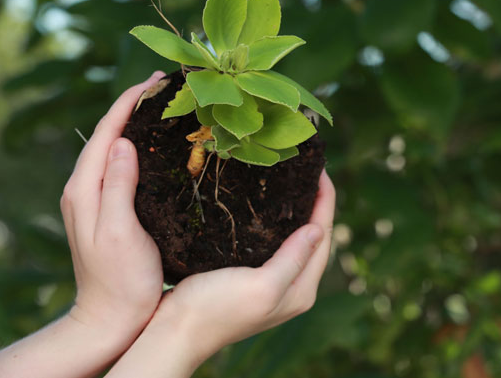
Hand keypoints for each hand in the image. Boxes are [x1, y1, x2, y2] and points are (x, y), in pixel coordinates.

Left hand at [0, 71, 169, 377]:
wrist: (112, 317)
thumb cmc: (120, 280)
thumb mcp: (118, 232)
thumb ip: (117, 186)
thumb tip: (123, 142)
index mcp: (84, 189)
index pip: (106, 131)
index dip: (129, 101)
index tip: (157, 80)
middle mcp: (85, 188)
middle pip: (110, 133)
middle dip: (136, 105)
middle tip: (170, 86)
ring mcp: (96, 199)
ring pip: (117, 147)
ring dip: (140, 124)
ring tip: (169, 107)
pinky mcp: (111, 209)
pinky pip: (124, 166)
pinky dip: (143, 148)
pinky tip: (163, 147)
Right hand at [105, 171, 335, 376]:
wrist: (174, 332)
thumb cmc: (214, 309)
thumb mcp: (261, 286)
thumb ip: (293, 260)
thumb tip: (318, 228)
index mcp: (301, 290)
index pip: (324, 237)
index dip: (326, 201)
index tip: (321, 169)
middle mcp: (292, 289)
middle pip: (314, 238)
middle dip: (316, 204)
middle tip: (308, 170)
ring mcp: (273, 285)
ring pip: (295, 241)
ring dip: (298, 213)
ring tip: (293, 182)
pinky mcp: (251, 279)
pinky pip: (275, 245)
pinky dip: (277, 224)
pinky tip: (267, 209)